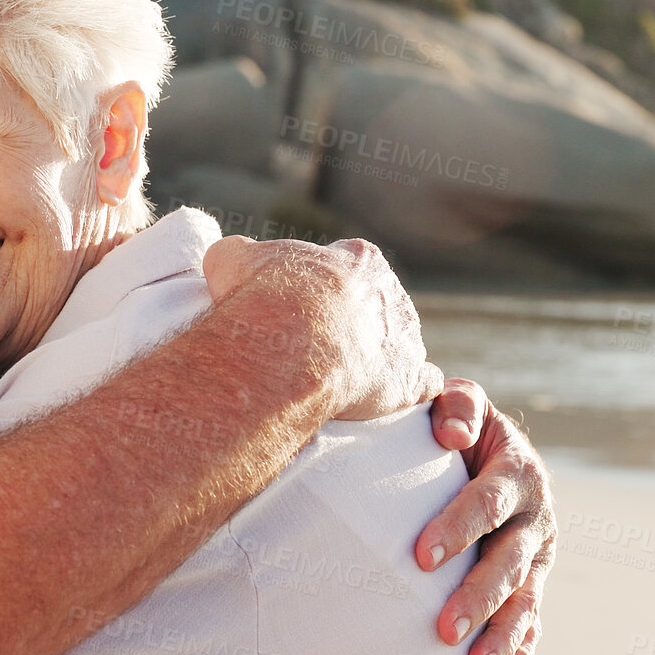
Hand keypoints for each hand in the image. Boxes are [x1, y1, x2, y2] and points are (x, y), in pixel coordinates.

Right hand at [203, 235, 442, 419]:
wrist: (287, 344)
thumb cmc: (259, 297)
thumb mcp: (231, 259)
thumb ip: (239, 255)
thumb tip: (232, 258)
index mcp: (358, 259)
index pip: (349, 266)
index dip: (323, 288)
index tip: (301, 307)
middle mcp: (390, 293)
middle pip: (375, 307)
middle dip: (350, 324)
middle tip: (315, 348)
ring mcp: (405, 337)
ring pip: (398, 344)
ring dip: (376, 358)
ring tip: (339, 378)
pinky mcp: (409, 379)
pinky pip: (423, 383)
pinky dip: (408, 390)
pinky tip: (387, 399)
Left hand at [414, 402, 553, 654]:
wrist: (482, 445)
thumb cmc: (453, 424)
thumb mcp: (460, 401)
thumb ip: (456, 403)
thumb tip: (449, 432)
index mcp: (517, 470)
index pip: (488, 502)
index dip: (457, 527)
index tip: (419, 557)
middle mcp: (535, 515)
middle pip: (509, 561)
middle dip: (478, 596)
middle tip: (443, 629)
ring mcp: (537, 552)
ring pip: (525, 599)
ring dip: (502, 635)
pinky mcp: (534, 580)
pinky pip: (532, 621)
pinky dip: (521, 651)